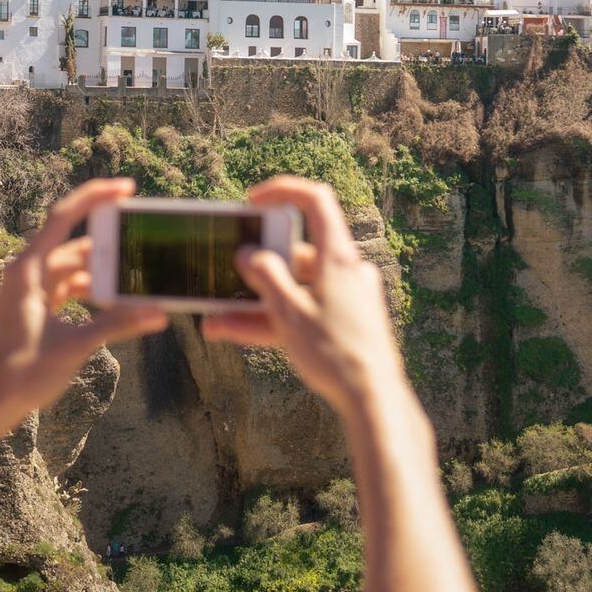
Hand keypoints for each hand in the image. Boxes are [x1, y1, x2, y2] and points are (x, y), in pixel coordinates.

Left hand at [0, 178, 166, 450]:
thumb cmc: (20, 373)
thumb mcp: (74, 345)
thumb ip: (117, 325)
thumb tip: (158, 313)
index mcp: (28, 268)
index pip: (64, 216)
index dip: (96, 196)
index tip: (127, 189)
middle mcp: (27, 273)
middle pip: (74, 244)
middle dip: (109, 244)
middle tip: (143, 240)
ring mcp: (29, 292)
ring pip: (73, 270)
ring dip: (102, 273)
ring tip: (137, 276)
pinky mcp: (34, 311)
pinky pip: (68, 290)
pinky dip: (91, 293)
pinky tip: (115, 303)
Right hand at [203, 176, 410, 417]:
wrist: (373, 398)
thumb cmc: (335, 354)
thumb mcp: (289, 314)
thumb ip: (266, 279)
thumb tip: (249, 254)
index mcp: (338, 258)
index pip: (315, 202)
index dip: (283, 193)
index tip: (253, 203)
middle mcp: (347, 271)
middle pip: (296, 255)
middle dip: (256, 271)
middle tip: (223, 276)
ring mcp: (348, 297)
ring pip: (295, 289)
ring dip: (257, 302)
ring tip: (218, 320)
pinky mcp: (346, 320)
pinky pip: (305, 310)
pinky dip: (276, 318)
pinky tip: (240, 332)